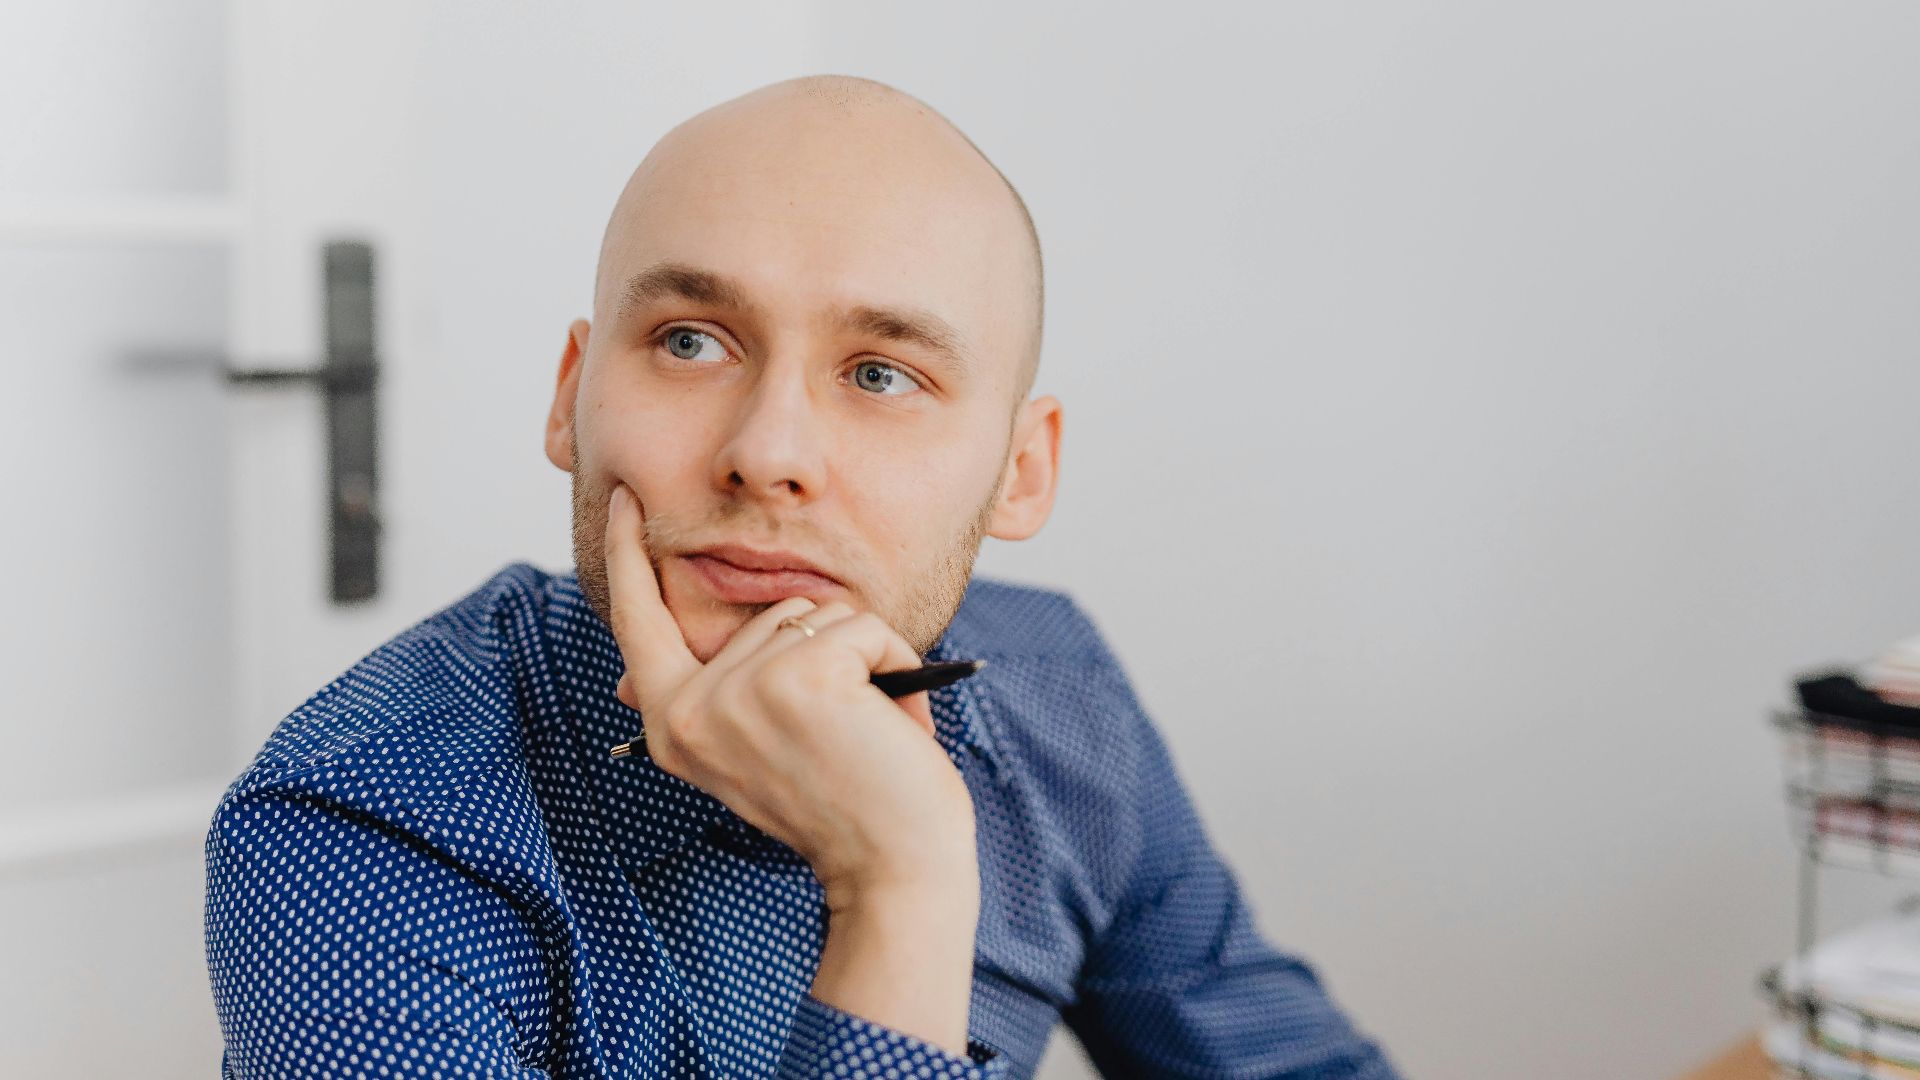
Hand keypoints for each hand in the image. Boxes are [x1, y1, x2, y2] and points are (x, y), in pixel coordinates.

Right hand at [602, 482, 978, 908]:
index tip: (626, 496)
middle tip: (848, 729)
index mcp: (673, 726)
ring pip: (818, 614)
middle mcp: (692, 709)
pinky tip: (891, 724)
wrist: (896, 866)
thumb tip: (646, 675)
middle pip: (765, 612)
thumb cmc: (845, 804)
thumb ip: (721, 696)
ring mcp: (742, 690)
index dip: (628, 554)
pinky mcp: (799, 675)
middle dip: (826, 652)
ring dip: (865, 659)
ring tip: (870, 730)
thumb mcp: (761, 747)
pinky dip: (895, 661)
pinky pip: (861, 625)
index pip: (636, 621)